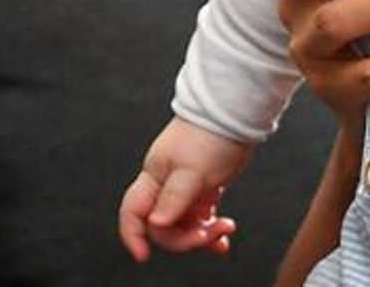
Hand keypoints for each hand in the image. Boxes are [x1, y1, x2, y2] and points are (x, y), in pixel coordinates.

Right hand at [118, 117, 249, 262]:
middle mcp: (166, 183)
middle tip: (207, 235)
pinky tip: (224, 232)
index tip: (144, 255)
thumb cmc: (211, 134)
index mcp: (155, 175)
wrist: (235, 113)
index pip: (133, 211)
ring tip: (224, 228)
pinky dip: (211, 228)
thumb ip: (174, 198)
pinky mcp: (204, 187)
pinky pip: (201, 217)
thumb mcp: (192, 169)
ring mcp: (185, 186)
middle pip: (162, 226)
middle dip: (184, 237)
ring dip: (202, 234)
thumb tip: (156, 224)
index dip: (133, 235)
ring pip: (184, 224)